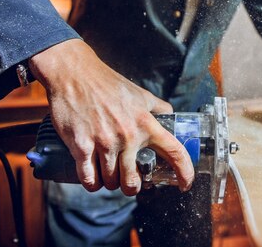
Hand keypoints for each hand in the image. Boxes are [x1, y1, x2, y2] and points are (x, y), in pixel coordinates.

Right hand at [29, 39, 194, 194]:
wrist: (75, 75)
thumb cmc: (108, 84)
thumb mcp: (141, 94)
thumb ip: (158, 108)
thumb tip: (170, 117)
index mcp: (146, 124)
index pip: (175, 152)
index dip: (184, 172)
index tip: (185, 183)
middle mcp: (128, 136)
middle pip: (133, 181)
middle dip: (131, 186)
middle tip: (128, 180)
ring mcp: (104, 143)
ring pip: (111, 182)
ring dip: (110, 182)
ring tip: (108, 172)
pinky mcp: (81, 147)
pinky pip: (89, 179)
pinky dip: (92, 183)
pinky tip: (93, 177)